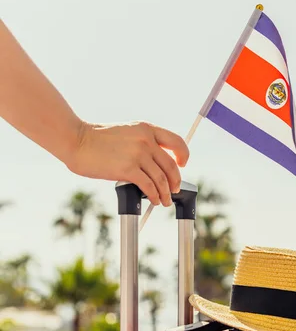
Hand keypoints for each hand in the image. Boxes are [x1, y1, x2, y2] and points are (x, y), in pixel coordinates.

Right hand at [66, 121, 189, 205]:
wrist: (76, 140)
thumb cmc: (97, 139)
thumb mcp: (127, 131)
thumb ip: (143, 142)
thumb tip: (157, 162)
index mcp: (147, 129)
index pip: (177, 142)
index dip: (183, 155)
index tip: (182, 165)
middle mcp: (146, 140)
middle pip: (171, 165)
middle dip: (175, 181)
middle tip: (174, 190)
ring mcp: (138, 154)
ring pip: (162, 179)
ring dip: (166, 193)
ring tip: (165, 201)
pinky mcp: (127, 169)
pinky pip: (149, 186)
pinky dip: (155, 196)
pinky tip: (154, 200)